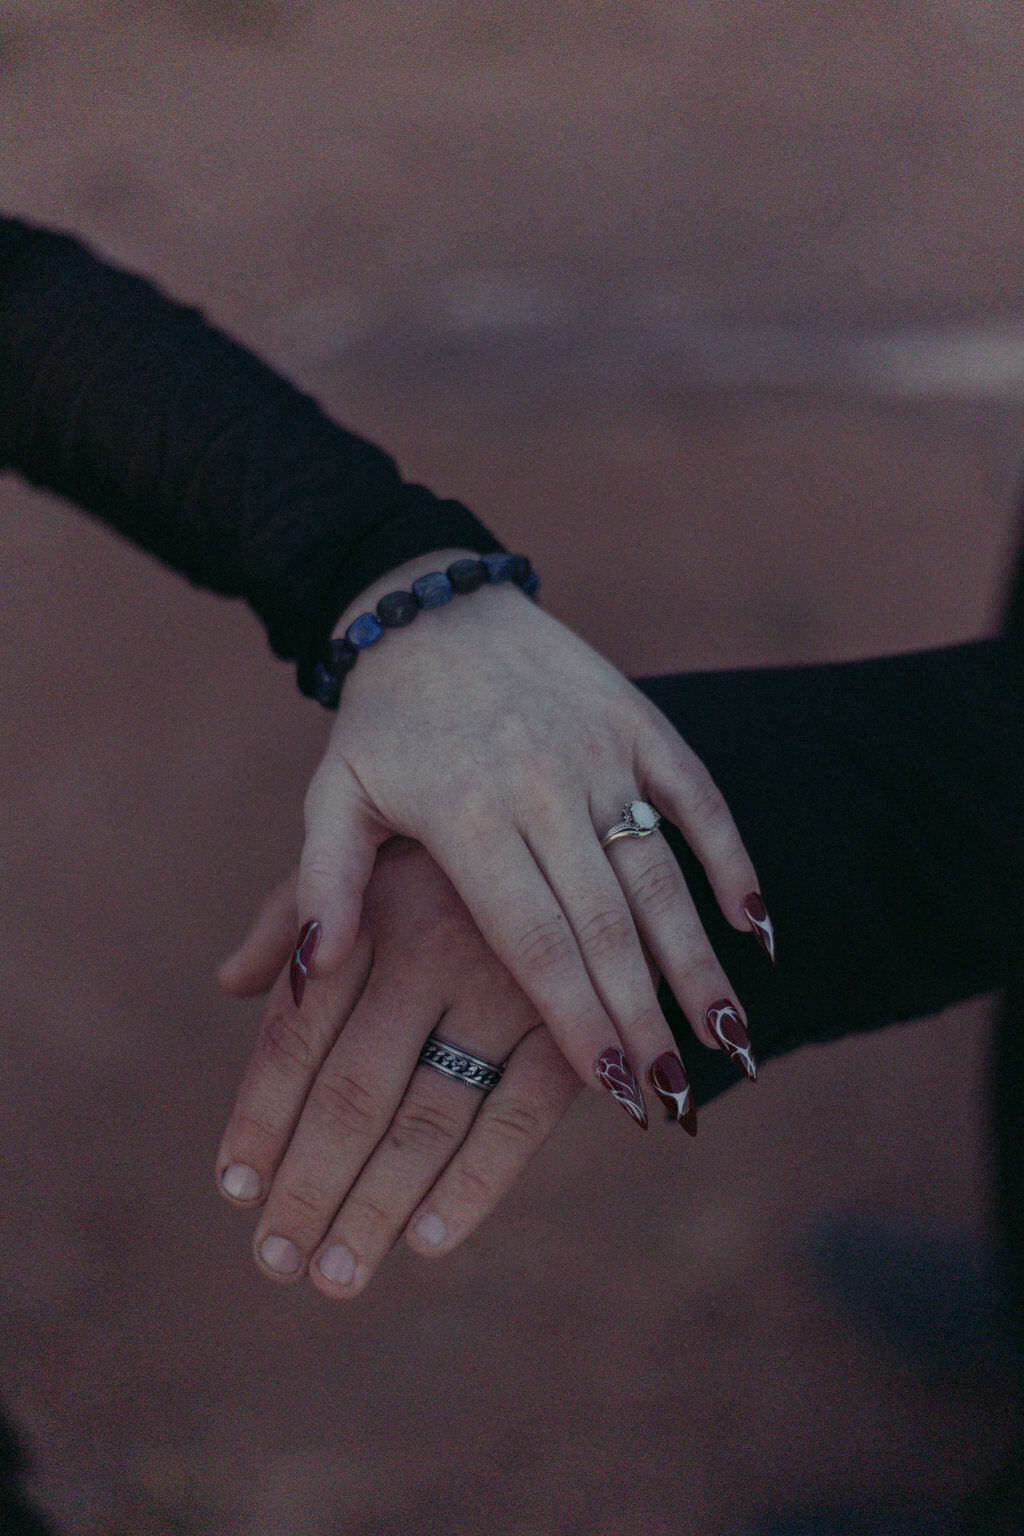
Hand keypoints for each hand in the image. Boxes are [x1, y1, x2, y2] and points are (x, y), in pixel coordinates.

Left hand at [215, 844, 585, 1295]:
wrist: (592, 820)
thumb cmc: (461, 844)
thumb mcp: (375, 845)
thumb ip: (300, 912)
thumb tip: (230, 982)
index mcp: (372, 910)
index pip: (298, 1033)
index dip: (261, 1114)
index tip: (234, 1188)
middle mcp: (433, 949)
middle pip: (353, 1091)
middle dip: (309, 1185)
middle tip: (276, 1260)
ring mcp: (508, 990)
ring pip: (427, 1118)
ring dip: (377, 1207)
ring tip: (334, 1276)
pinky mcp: (572, 1024)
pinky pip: (518, 1118)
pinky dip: (474, 1183)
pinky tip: (427, 1243)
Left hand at [291, 548, 771, 1123]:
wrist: (437, 606)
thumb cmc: (382, 722)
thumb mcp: (334, 796)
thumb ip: (320, 884)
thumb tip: (302, 981)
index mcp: (466, 815)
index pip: (532, 937)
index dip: (576, 1014)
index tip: (612, 1087)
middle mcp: (542, 786)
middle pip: (605, 921)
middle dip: (644, 1014)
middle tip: (677, 1095)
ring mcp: (599, 752)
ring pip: (659, 870)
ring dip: (697, 955)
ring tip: (729, 1034)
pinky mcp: (638, 722)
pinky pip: (696, 796)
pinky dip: (729, 858)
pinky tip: (755, 927)